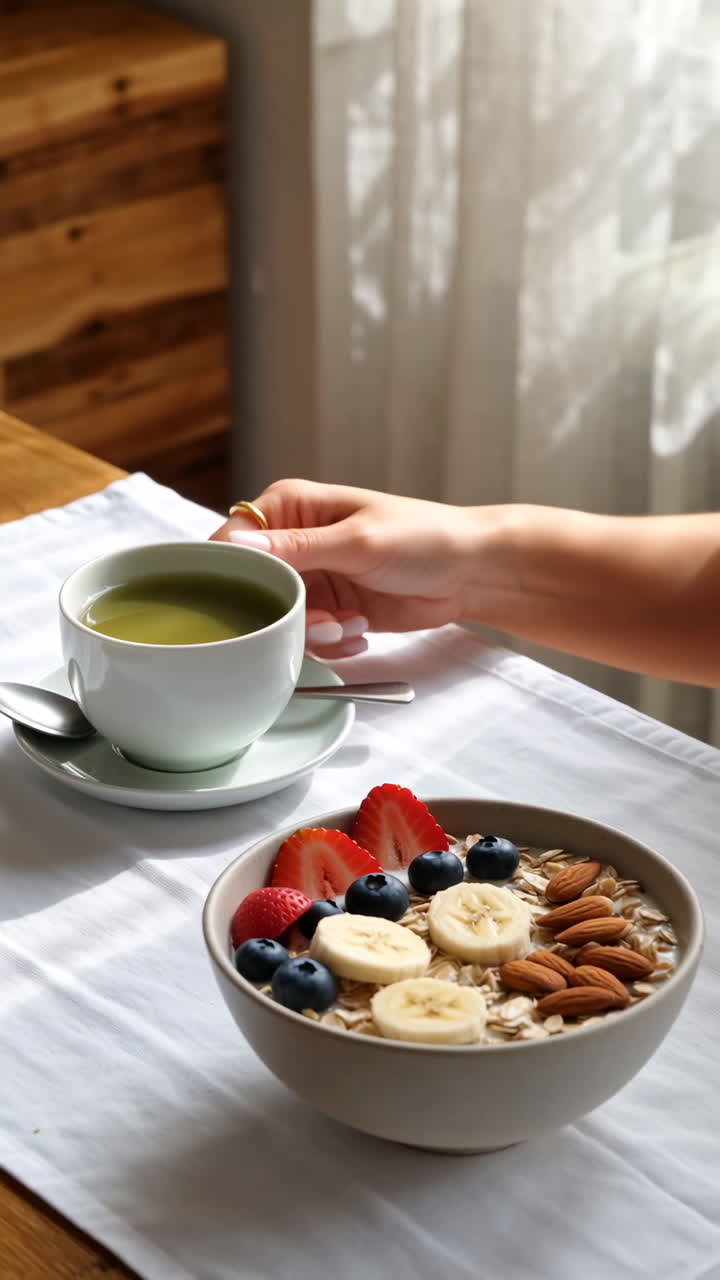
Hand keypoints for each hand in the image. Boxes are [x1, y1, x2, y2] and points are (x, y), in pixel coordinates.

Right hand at [210, 480, 489, 658]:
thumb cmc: (423, 537)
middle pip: (254, 588)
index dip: (237, 573)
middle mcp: (294, 543)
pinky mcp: (330, 610)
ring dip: (313, 632)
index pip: (234, 540)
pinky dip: (331, 643)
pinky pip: (308, 637)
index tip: (259, 599)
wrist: (471, 572)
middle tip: (323, 620)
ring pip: (280, 619)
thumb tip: (237, 544)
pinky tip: (360, 631)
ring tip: (350, 624)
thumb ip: (297, 548)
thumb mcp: (358, 541)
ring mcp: (312, 579)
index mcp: (291, 508)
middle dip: (285, 612)